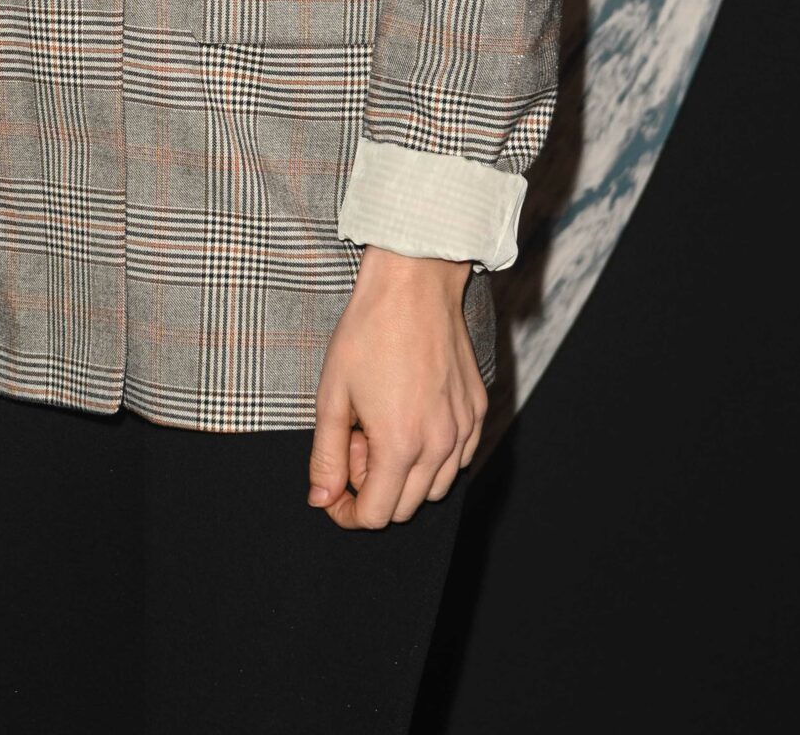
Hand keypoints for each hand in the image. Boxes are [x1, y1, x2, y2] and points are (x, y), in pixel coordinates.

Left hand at [308, 247, 485, 529]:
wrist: (413, 283)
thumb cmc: (368, 332)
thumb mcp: (332, 392)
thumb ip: (327, 454)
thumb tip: (321, 499)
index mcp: (400, 445)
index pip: (377, 515)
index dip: (348, 511)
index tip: (333, 488)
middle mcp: (440, 445)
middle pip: (405, 507)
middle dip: (373, 487)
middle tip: (355, 438)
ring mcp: (464, 429)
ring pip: (435, 487)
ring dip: (404, 473)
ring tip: (381, 423)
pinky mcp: (477, 410)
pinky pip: (458, 458)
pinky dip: (433, 455)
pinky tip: (410, 415)